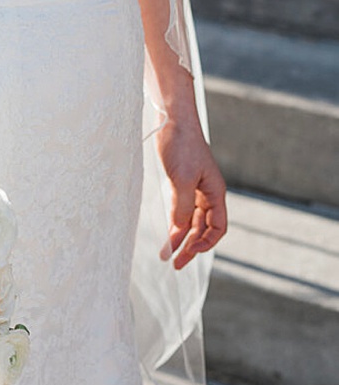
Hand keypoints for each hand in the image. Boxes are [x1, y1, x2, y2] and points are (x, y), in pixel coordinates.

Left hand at [157, 114, 226, 270]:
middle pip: (203, 228)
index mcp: (215, 192)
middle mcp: (208, 193)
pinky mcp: (181, 182)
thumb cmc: (181, 145)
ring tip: (166, 253)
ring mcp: (195, 188)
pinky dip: (175, 222)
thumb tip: (181, 230)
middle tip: (174, 264)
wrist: (172, 120)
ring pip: (192, 220)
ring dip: (181, 236)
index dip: (206, 243)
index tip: (188, 252)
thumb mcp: (181, 178)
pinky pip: (182, 209)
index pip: (218, 227)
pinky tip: (167, 232)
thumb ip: (183, 206)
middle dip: (190, 246)